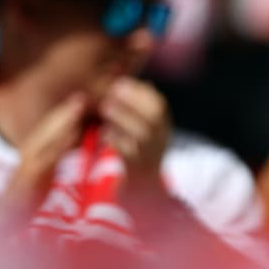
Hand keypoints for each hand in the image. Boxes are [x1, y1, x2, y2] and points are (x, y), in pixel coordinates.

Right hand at [0, 92, 89, 212]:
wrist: (6, 215)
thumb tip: (73, 140)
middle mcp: (29, 151)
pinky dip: (59, 146)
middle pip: (49, 127)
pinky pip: (48, 158)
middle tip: (83, 96)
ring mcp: (29, 162)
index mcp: (33, 149)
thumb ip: (55, 155)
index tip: (82, 99)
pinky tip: (71, 137)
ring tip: (78, 110)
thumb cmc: (27, 194)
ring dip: (63, 122)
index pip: (50, 127)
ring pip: (47, 138)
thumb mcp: (44, 171)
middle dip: (66, 111)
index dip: (65, 112)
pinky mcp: (31, 175)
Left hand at [99, 77, 171, 194]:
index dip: (140, 92)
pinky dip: (115, 140)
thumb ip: (138, 107)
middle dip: (132, 101)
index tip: (120, 83)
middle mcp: (161, 141)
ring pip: (141, 134)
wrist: (143, 189)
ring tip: (105, 109)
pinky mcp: (137, 169)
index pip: (159, 105)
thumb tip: (128, 80)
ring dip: (122, 118)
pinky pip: (127, 152)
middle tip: (111, 92)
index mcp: (164, 128)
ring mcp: (150, 155)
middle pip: (152, 117)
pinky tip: (104, 133)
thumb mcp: (145, 129)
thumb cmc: (139, 151)